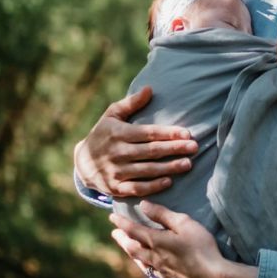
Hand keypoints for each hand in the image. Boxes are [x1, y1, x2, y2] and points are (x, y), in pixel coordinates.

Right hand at [74, 86, 198, 196]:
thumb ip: (131, 103)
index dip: (168, 133)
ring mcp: (116, 171)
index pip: (148, 133)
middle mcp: (118, 152)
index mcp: (119, 133)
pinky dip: (153, 186)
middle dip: (174, 149)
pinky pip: (137, 188)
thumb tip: (149, 89)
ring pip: (147, 170)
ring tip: (188, 164)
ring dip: (169, 168)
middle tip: (194, 147)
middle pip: (151, 151)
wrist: (82, 163)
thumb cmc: (103, 133)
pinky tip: (169, 181)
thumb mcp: (112, 114)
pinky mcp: (115, 188)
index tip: (187, 133)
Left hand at [110, 201, 256, 277]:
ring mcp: (160, 269)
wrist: (211, 275)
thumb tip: (144, 205)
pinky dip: (142, 263)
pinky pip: (149, 270)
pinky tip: (146, 264)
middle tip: (114, 232)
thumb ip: (162, 214)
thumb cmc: (200, 245)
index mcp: (156, 241)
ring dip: (130, 251)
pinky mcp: (169, 277)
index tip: (112, 217)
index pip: (134, 230)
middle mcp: (154, 256)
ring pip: (139, 260)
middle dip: (122, 238)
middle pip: (132, 247)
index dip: (122, 223)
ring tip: (126, 246)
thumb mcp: (183, 223)